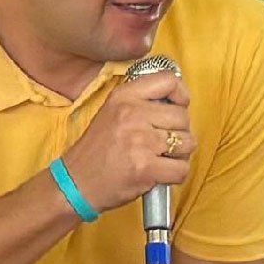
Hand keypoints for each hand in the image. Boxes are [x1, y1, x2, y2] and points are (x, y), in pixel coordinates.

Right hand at [63, 66, 193, 215]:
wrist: (76, 183)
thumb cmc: (97, 151)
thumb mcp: (112, 112)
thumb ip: (142, 102)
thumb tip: (179, 101)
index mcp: (123, 97)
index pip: (168, 80)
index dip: (181, 94)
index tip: (177, 106)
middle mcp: (131, 114)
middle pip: (183, 117)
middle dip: (179, 133)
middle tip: (162, 143)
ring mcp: (140, 141)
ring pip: (187, 143)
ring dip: (179, 155)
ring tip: (159, 158)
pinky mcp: (146, 168)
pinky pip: (182, 169)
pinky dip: (175, 175)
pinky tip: (159, 174)